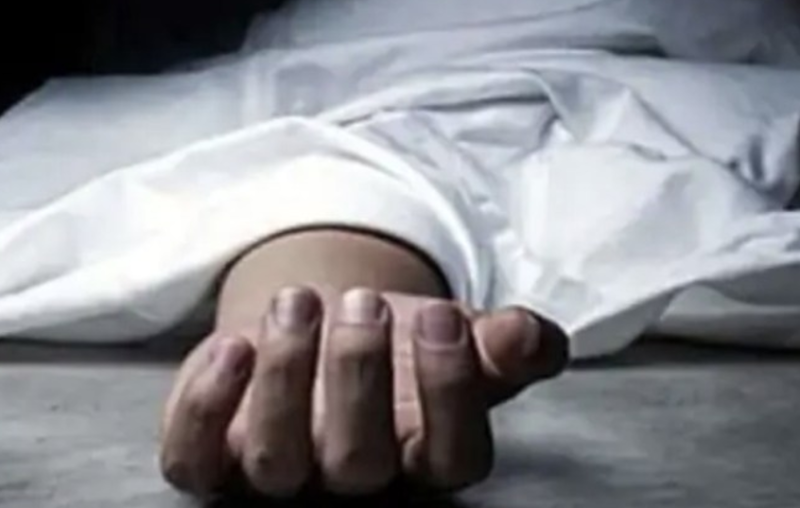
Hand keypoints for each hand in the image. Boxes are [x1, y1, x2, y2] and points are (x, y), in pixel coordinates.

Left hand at [159, 287, 567, 497]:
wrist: (324, 327)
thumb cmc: (400, 342)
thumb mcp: (460, 335)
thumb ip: (505, 342)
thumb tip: (530, 335)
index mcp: (424, 455)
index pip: (452, 456)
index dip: (451, 390)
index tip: (440, 316)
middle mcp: (354, 477)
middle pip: (361, 463)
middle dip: (360, 374)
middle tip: (363, 301)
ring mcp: (280, 473)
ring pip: (277, 460)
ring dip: (286, 377)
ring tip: (300, 302)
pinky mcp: (214, 458)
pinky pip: (193, 460)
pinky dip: (205, 409)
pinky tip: (231, 346)